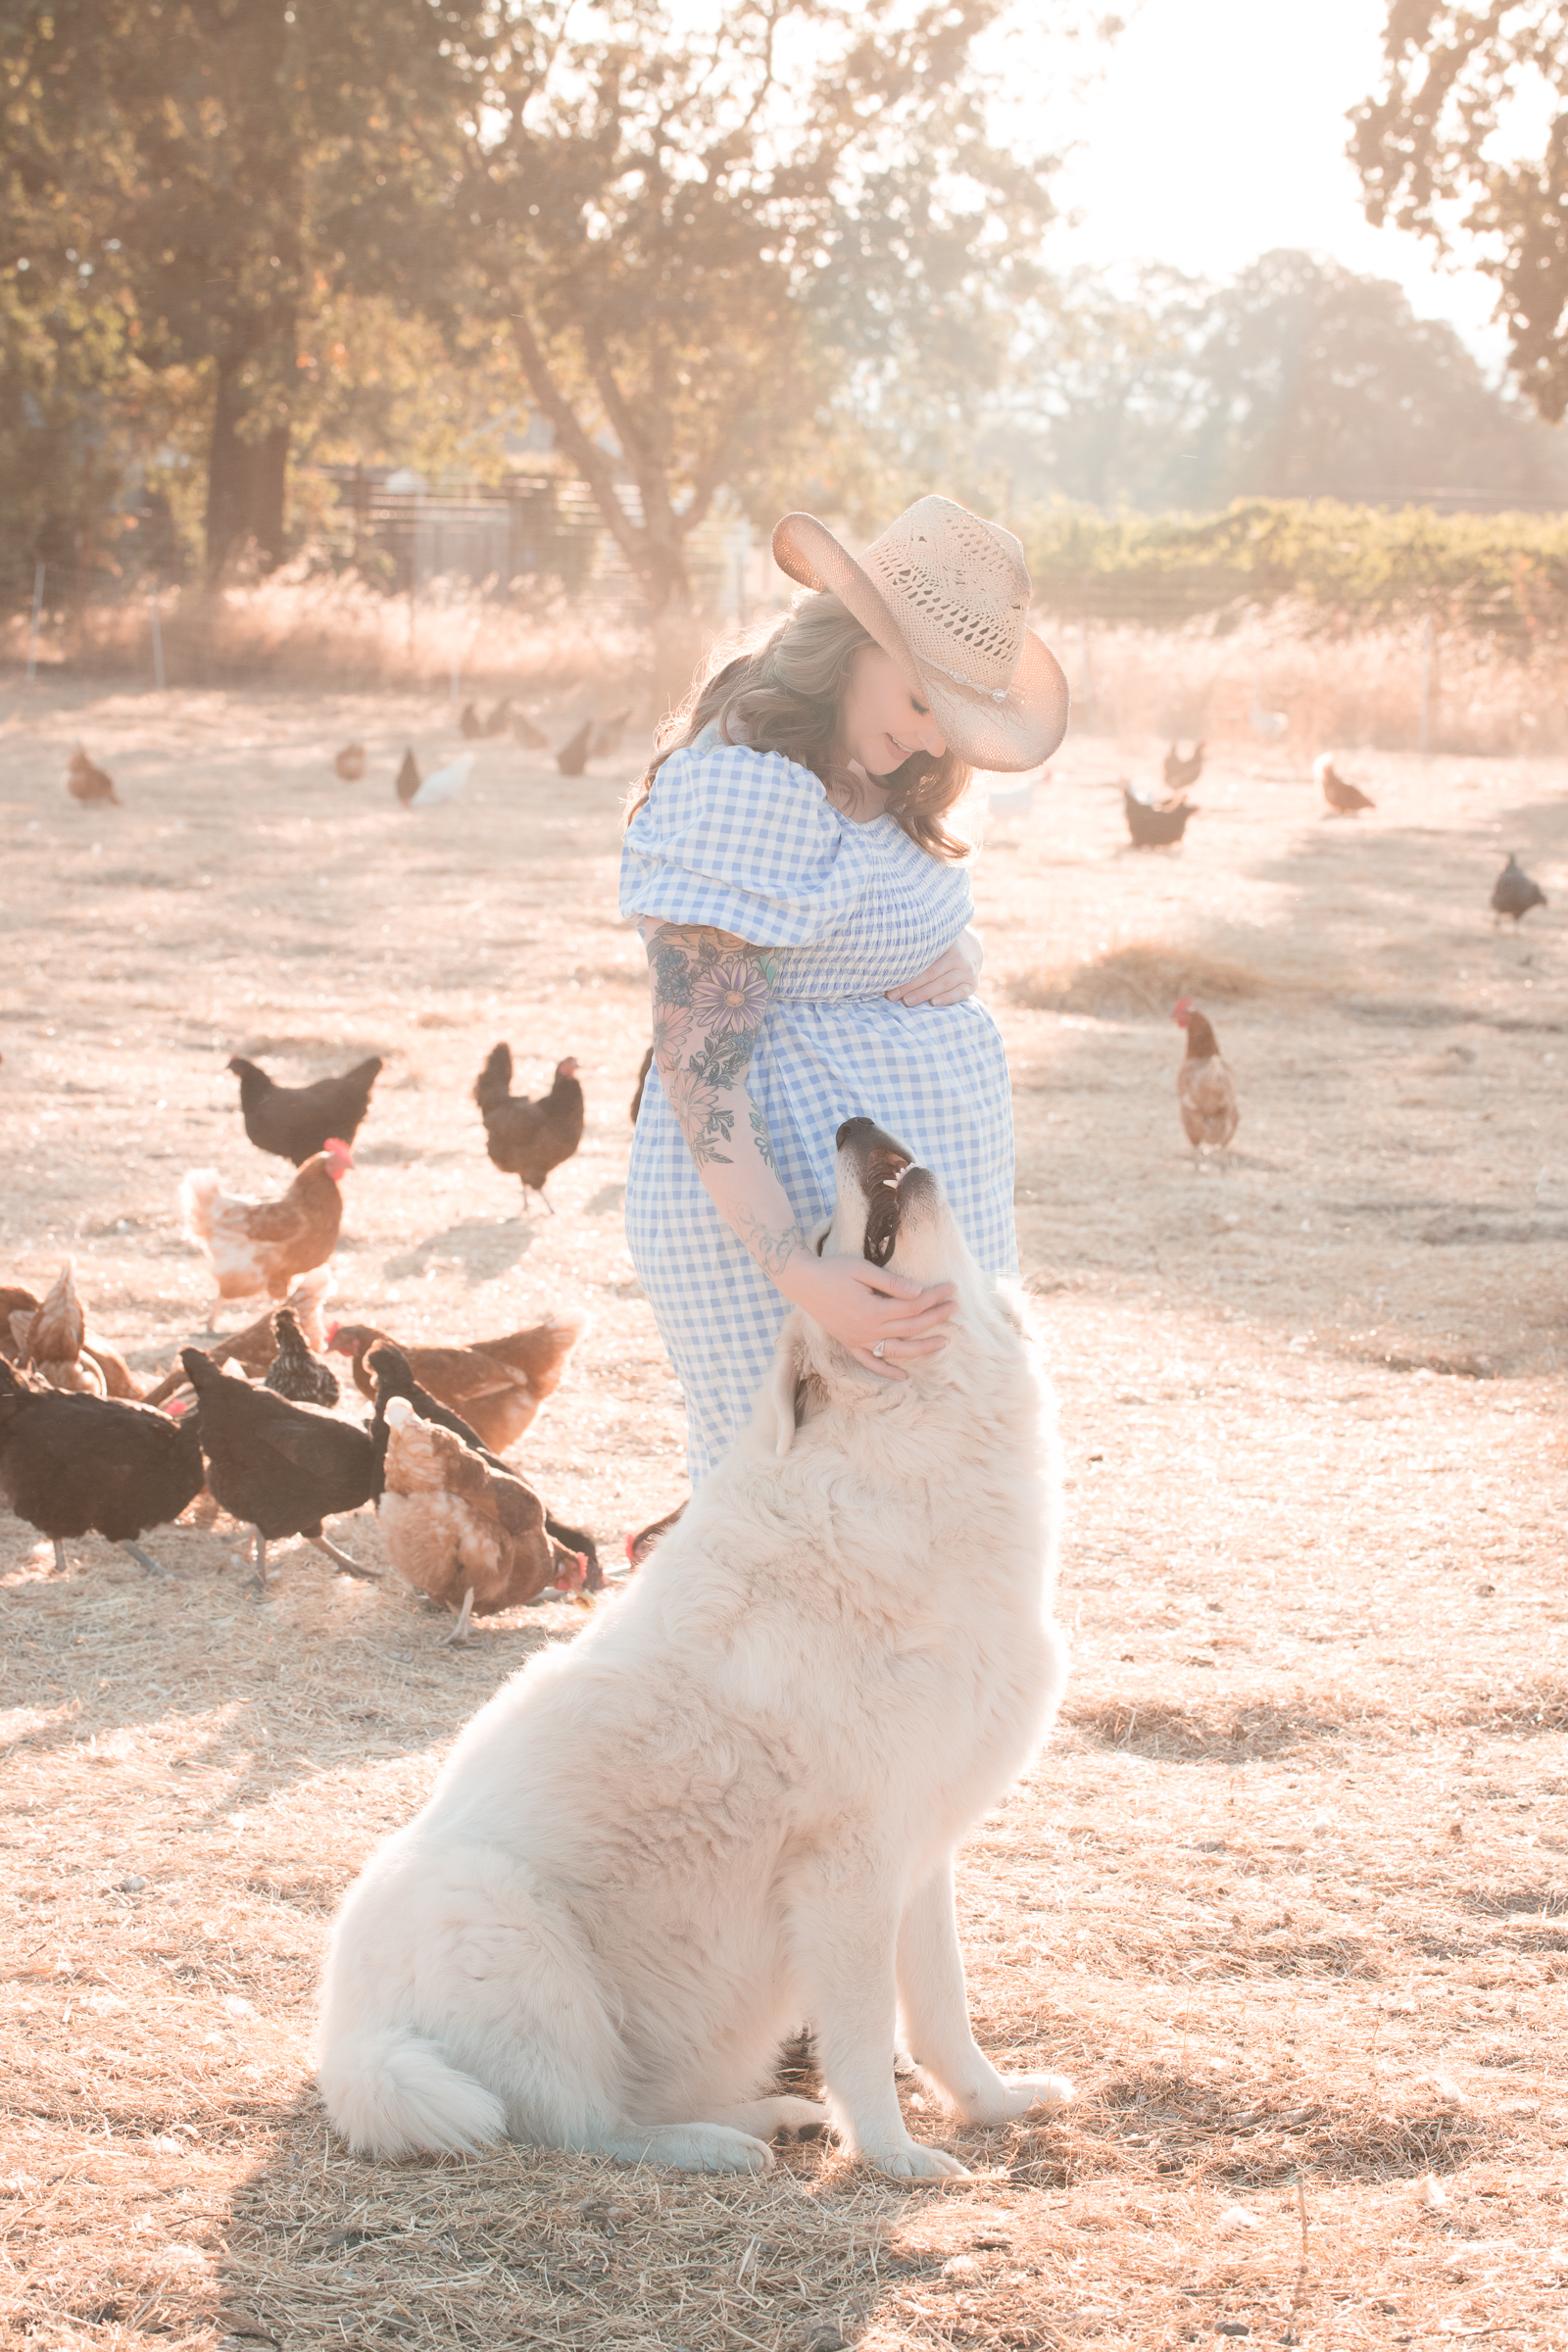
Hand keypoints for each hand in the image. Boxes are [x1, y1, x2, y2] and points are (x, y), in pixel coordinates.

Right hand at [779, 1252, 956, 1381]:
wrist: (803, 1282)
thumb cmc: (833, 1270)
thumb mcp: (863, 1270)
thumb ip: (891, 1283)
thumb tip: (918, 1291)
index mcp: (873, 1310)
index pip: (913, 1305)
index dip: (934, 1296)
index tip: (951, 1289)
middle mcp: (868, 1330)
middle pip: (910, 1327)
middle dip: (936, 1316)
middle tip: (955, 1307)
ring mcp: (858, 1340)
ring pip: (897, 1349)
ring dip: (922, 1347)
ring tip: (944, 1342)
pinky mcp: (850, 1343)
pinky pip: (870, 1362)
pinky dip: (886, 1371)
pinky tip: (903, 1377)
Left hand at [885, 928, 982, 1007]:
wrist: (972, 946)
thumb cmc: (944, 944)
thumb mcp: (936, 937)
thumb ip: (919, 942)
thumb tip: (888, 950)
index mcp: (946, 943)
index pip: (923, 959)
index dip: (906, 970)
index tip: (888, 978)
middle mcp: (958, 957)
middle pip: (930, 973)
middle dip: (909, 986)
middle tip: (892, 996)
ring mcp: (967, 971)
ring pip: (942, 984)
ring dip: (923, 994)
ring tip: (906, 1002)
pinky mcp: (972, 984)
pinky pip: (959, 993)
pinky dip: (946, 999)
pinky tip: (933, 1004)